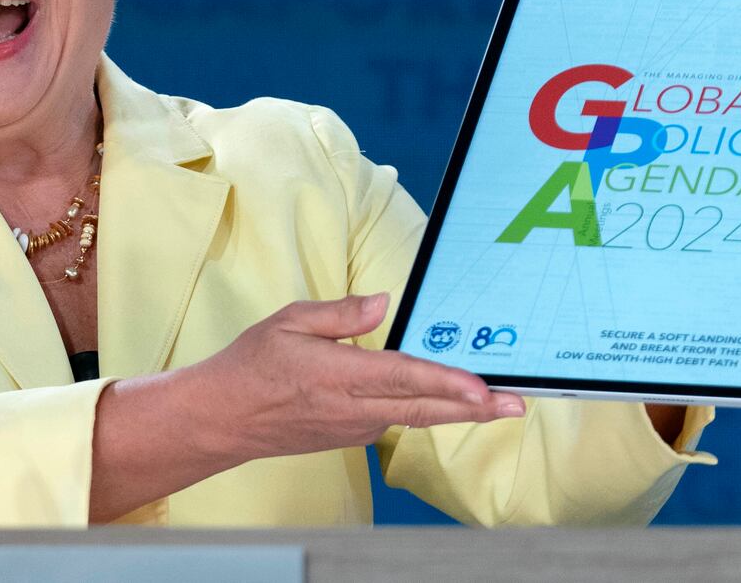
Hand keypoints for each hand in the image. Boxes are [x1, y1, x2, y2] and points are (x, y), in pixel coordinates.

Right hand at [193, 293, 525, 466]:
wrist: (224, 418)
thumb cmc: (252, 365)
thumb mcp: (289, 322)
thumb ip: (341, 314)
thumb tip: (384, 303)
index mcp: (337, 377)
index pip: (402, 379)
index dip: (446, 385)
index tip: (482, 389)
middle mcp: (351, 410)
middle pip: (424, 410)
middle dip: (475, 409)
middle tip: (517, 404)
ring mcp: (354, 429)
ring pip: (415, 418)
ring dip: (456, 410)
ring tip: (496, 402)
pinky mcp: (352, 437)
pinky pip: (396, 420)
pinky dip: (425, 409)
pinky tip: (444, 399)